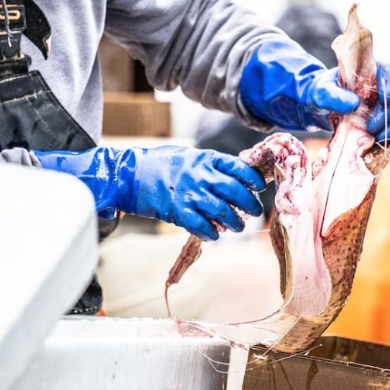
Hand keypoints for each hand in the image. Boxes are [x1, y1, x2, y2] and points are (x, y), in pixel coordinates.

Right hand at [33, 146, 264, 240]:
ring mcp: (189, 194)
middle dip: (249, 205)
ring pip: (223, 212)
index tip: (259, 187)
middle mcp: (200, 175)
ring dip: (234, 222)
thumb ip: (210, 165)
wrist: (129, 174)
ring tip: (237, 225)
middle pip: (236, 192)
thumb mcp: (188, 155)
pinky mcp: (178, 212)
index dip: (253, 179)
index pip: (239, 168)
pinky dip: (212, 233)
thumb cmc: (160, 163)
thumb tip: (235, 175)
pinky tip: (215, 234)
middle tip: (253, 211)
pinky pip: (202, 227)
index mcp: (205, 158)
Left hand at [239, 41, 389, 142]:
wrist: (316, 108)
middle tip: (372, 127)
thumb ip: (333, 96)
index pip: (387, 72)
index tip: (380, 100)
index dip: (389, 85)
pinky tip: (385, 142)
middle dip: (388, 113)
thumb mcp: (321, 93)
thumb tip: (354, 103)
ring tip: (377, 137)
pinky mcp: (382, 120)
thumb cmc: (318, 94)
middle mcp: (379, 86)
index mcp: (368, 71)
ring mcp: (382, 104)